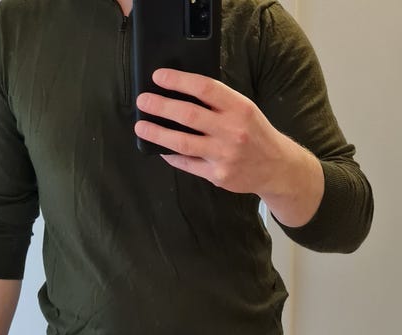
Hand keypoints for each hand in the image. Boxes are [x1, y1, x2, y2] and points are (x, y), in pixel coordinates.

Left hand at [134, 68, 323, 226]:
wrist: (276, 168)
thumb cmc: (256, 135)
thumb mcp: (245, 110)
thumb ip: (219, 103)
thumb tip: (181, 94)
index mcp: (239, 109)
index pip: (205, 89)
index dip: (178, 81)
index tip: (158, 77)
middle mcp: (232, 131)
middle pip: (189, 115)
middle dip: (161, 106)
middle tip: (143, 101)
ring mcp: (224, 155)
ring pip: (182, 143)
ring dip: (158, 133)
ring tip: (141, 127)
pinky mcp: (217, 175)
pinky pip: (187, 164)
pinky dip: (171, 156)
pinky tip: (160, 149)